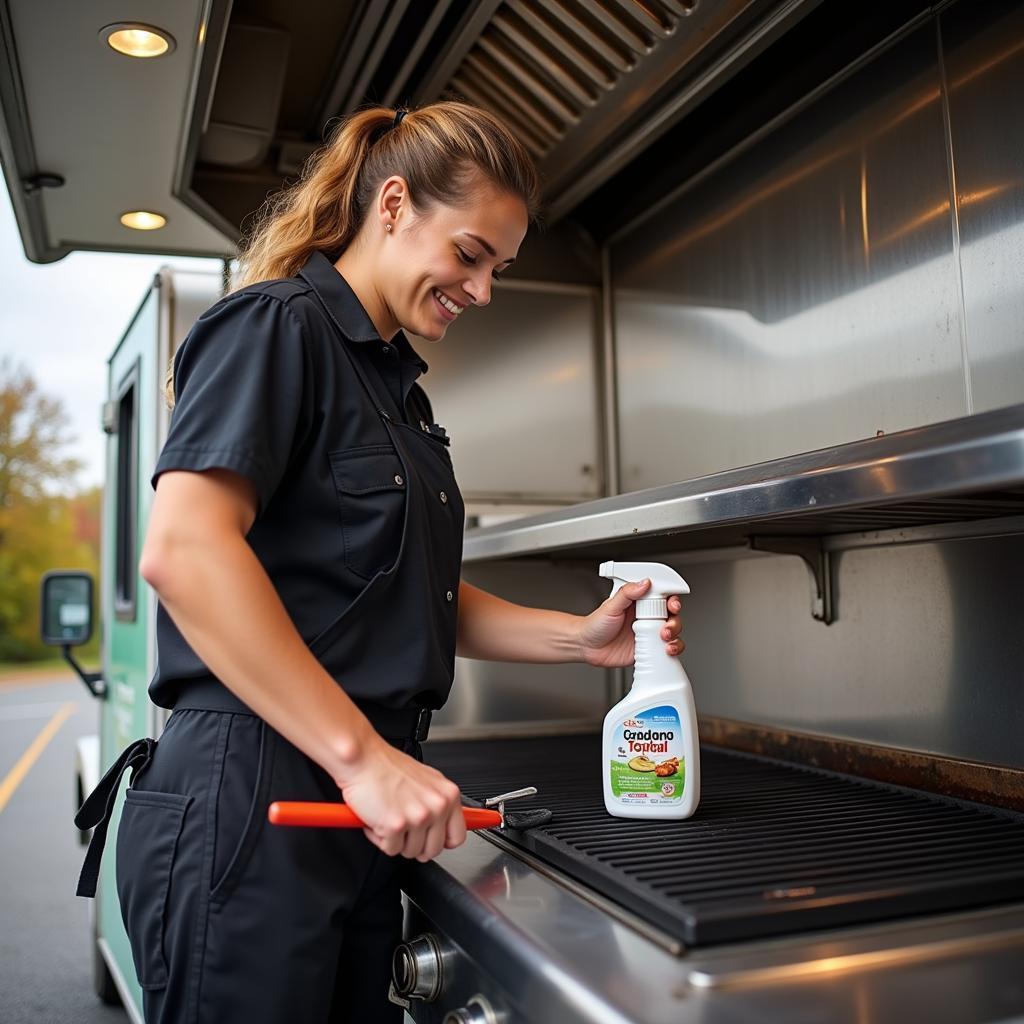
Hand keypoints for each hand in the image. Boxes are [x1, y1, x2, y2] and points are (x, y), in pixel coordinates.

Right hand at [335, 734, 466, 860]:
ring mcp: (418, 817)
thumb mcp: (425, 780)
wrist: (363, 758)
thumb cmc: (387, 766)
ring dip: (396, 840)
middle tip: (403, 828)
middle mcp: (437, 806)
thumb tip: (444, 824)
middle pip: (433, 850)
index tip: (430, 839)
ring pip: (411, 852)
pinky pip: (390, 849)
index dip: (441, 842)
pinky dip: (380, 838)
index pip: (457, 837)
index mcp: (448, 794)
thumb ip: (437, 802)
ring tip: (388, 816)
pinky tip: (377, 818)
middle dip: (415, 844)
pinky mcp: (396, 826)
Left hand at [578, 579, 683, 668]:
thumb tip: (644, 583)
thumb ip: (627, 593)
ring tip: (664, 637)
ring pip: (673, 631)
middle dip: (674, 619)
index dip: (672, 599)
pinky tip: (667, 649)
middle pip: (671, 614)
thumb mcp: (610, 606)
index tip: (673, 603)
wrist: (586, 647)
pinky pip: (667, 648)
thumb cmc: (595, 624)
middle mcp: (646, 616)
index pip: (662, 596)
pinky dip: (673, 648)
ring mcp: (649, 633)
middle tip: (666, 624)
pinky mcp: (649, 648)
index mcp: (639, 602)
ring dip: (674, 633)